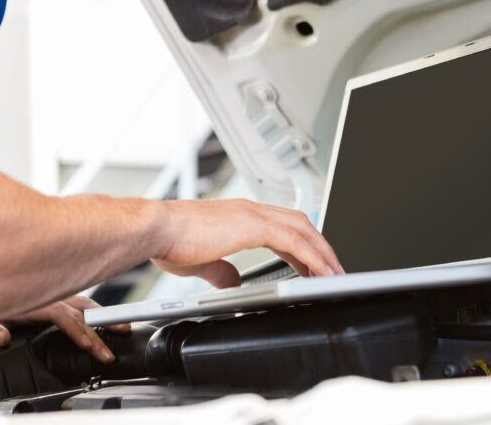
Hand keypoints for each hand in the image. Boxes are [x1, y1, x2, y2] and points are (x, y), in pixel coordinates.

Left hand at [0, 295, 129, 362]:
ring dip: (102, 314)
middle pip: (79, 307)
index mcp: (27, 301)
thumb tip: (2, 336)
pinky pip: (77, 301)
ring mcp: (48, 296)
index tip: (89, 346)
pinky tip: (104, 319)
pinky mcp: (51, 299)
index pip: (61, 314)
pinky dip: (93, 310)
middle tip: (119, 340)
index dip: (77, 329)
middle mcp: (41, 295)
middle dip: (101, 325)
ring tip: (123, 327)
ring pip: (82, 301)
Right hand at [152, 198, 343, 287]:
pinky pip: (293, 241)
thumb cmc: (169, 241)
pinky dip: (311, 256)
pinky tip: (320, 272)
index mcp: (238, 216)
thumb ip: (220, 270)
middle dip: (319, 247)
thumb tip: (231, 281)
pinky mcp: (252, 226)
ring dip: (322, 252)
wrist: (155, 229)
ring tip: (334, 274)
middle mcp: (249, 210)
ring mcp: (252, 214)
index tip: (312, 263)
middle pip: (300, 223)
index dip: (302, 244)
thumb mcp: (201, 261)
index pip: (282, 225)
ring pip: (302, 229)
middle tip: (332, 270)